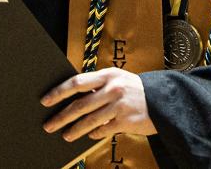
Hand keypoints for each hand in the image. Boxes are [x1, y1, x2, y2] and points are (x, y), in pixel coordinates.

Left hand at [41, 68, 156, 140]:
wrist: (164, 100)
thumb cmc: (134, 89)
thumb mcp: (118, 79)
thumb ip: (98, 85)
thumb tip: (72, 95)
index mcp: (107, 75)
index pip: (77, 82)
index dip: (59, 92)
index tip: (45, 100)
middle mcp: (112, 89)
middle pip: (80, 105)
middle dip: (61, 116)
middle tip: (49, 125)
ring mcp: (119, 105)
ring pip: (90, 120)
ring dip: (75, 129)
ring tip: (65, 135)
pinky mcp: (126, 121)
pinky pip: (104, 130)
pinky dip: (94, 133)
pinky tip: (89, 135)